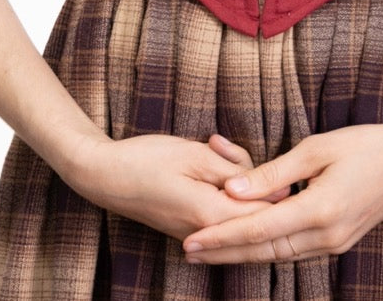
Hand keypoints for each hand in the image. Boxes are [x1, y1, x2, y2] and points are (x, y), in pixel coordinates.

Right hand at [71, 133, 281, 240]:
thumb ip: (239, 172)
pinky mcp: (188, 228)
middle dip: (256, 182)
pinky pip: (221, 213)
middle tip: (226, 149)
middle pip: (254, 215)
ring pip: (238, 213)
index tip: (280, 164)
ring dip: (237, 183)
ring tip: (212, 149)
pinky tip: (209, 164)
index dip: (280, 188)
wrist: (102, 176)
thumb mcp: (196, 154)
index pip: (266, 214)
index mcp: (211, 215)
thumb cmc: (146, 160)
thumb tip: (276, 184)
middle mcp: (205, 233)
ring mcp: (196, 234)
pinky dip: (223, 190)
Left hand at [180, 121, 382, 264]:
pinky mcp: (340, 241)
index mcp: (319, 210)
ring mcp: (336, 243)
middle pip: (263, 251)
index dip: (219, 237)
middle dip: (223, 251)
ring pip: (278, 255)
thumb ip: (272, 173)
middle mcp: (327, 236)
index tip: (190, 240)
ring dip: (242, 253)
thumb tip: (231, 190)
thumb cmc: (366, 144)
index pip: (256, 230)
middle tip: (188, 249)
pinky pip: (295, 251)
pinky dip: (267, 248)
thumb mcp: (316, 149)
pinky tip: (248, 242)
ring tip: (210, 249)